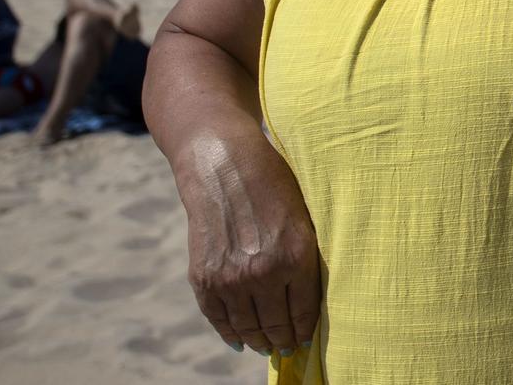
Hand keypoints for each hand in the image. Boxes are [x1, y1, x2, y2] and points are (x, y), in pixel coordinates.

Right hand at [178, 134, 321, 356]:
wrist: (223, 164)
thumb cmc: (273, 183)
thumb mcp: (302, 217)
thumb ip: (304, 256)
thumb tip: (308, 297)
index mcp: (295, 256)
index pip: (304, 311)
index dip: (306, 330)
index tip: (307, 339)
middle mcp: (263, 273)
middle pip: (276, 324)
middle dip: (284, 340)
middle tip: (288, 347)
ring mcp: (230, 278)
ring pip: (247, 327)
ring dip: (258, 340)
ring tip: (266, 345)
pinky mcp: (204, 277)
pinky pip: (217, 317)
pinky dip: (228, 332)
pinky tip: (238, 339)